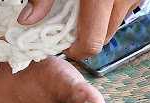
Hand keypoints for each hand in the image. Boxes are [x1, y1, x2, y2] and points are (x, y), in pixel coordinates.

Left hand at [18, 0, 138, 59]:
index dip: (75, 50)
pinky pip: (122, 10)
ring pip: (113, 26)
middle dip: (85, 37)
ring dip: (98, 24)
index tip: (64, 44)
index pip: (91, 44)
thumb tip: (27, 21)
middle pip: (103, 38)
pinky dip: (109, 10)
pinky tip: (96, 0)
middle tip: (70, 24)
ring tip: (84, 7)